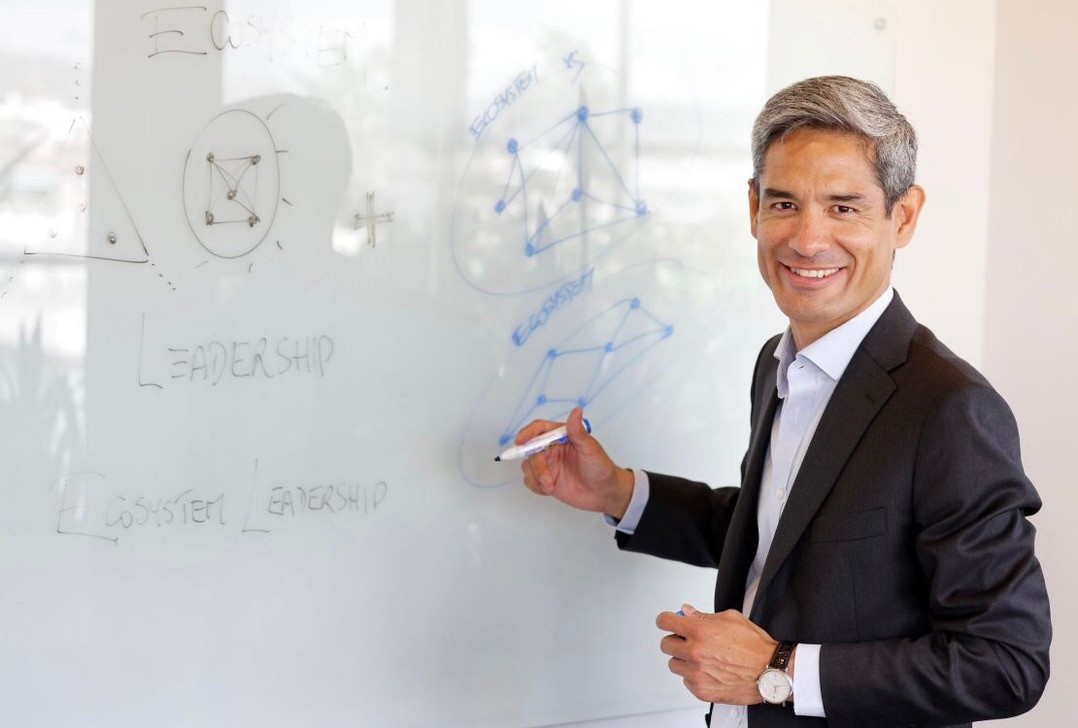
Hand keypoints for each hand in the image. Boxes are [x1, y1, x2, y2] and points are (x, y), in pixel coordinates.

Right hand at [517, 407, 633, 518]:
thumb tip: (576, 411)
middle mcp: (552, 449)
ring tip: (550, 485)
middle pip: (530, 450)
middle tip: (545, 478)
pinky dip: (536, 486)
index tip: (520, 441)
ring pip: (528, 466)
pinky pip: (530, 480)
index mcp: (561, 437)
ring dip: (536, 477)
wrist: (605, 494)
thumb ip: (578, 432)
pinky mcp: (546, 480)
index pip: (540, 429)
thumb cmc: (601, 468)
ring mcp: (548, 465)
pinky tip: (549, 489)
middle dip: (535, 465)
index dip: (528, 433)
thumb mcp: (591, 449)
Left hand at [656, 605, 786, 704]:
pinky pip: (686, 681)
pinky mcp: (701, 690)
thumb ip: (704, 616)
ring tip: (701, 658)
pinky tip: (708, 671)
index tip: (666, 622)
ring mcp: (697, 673)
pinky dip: (693, 676)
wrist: (770, 672)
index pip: (666, 622)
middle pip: (666, 645)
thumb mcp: (731, 619)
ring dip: (683, 660)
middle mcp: (695, 653)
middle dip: (676, 640)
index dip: (665, 620)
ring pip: (674, 664)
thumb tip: (687, 612)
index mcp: (700, 632)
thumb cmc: (754, 646)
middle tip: (687, 641)